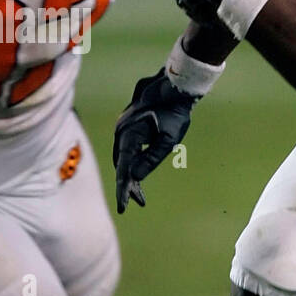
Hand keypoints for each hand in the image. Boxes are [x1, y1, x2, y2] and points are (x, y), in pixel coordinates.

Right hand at [113, 69, 195, 213]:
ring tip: (139, 195)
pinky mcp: (128, 127)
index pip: (123, 169)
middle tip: (138, 203)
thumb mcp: (168, 140)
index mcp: (129, 136)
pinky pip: (126, 150)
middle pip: (121, 165)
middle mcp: (121, 132)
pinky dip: (131, 164)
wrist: (174, 88)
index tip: (123, 207)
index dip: (123, 189)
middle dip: (128, 185)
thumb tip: (136, 177)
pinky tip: (138, 176)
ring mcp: (123, 129)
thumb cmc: (174, 113)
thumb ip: (152, 159)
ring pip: (123, 159)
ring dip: (130, 176)